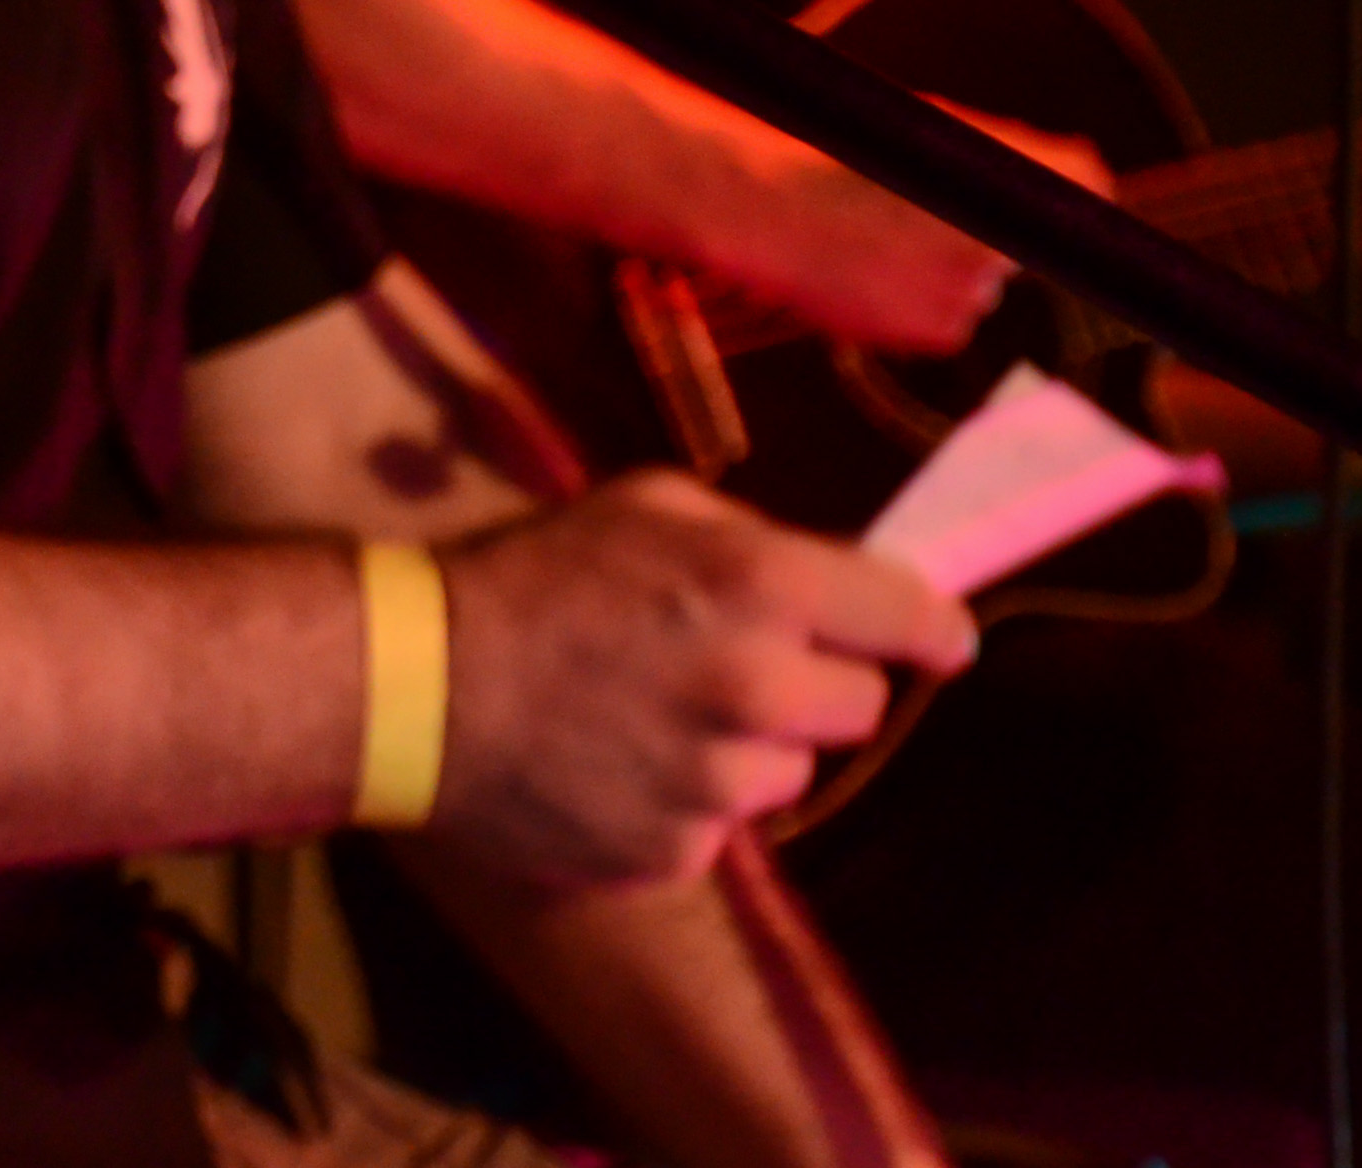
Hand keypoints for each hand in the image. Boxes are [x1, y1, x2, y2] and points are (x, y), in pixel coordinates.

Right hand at [429, 472, 976, 887]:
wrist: (415, 684)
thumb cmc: (526, 574)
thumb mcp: (641, 508)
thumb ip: (750, 538)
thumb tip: (833, 577)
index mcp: (758, 585)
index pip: (908, 617)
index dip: (932, 626)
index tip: (946, 639)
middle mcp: (758, 688)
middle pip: (859, 704)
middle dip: (812, 682)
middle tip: (738, 662)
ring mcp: (720, 784)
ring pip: (789, 773)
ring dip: (748, 747)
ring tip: (655, 716)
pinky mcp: (678, 853)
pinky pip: (718, 827)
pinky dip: (683, 800)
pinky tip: (616, 763)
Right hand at [710, 102, 1103, 357]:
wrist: (764, 211)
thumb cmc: (831, 156)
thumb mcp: (917, 130)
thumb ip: (997, 150)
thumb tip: (1072, 167)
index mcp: (1004, 171)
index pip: (1081, 178)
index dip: (1065, 184)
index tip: (1046, 187)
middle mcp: (1004, 235)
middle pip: (1019, 238)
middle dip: (981, 231)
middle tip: (913, 214)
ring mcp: (977, 290)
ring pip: (978, 282)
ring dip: (941, 267)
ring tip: (874, 239)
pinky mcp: (946, 331)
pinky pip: (948, 317)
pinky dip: (914, 301)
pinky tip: (868, 274)